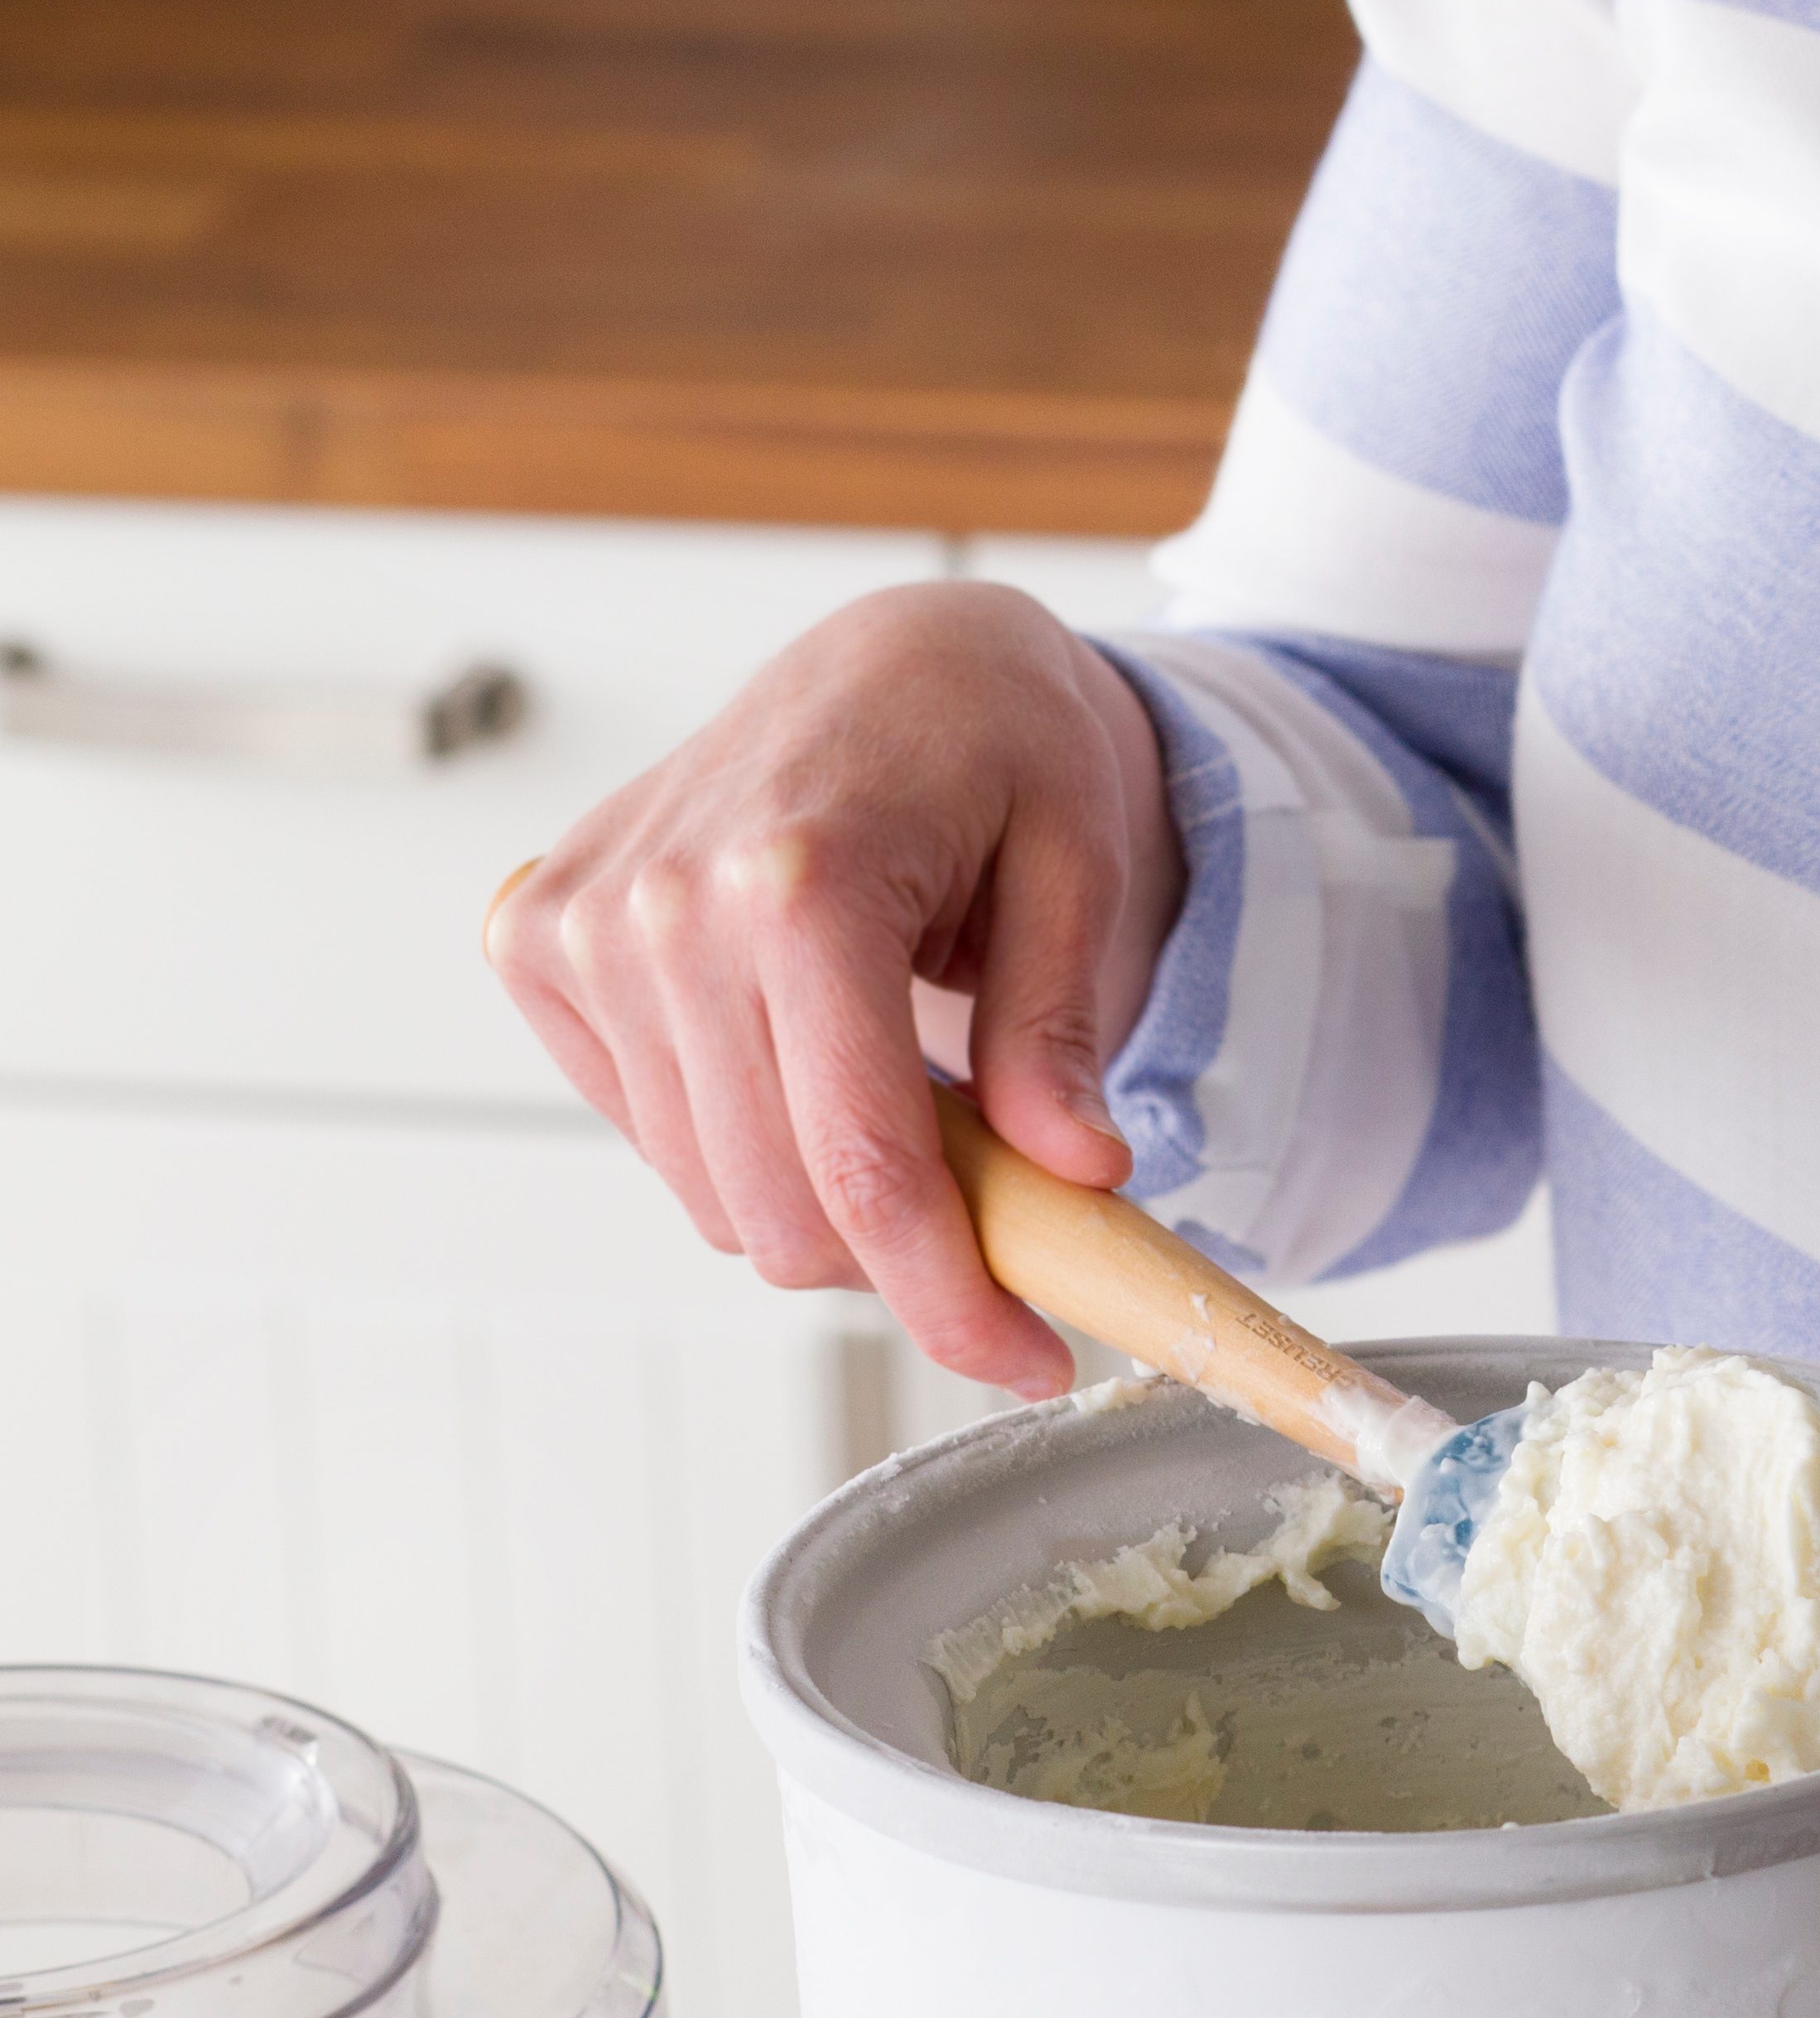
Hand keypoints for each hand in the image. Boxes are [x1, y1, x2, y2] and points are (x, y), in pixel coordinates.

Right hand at [483, 581, 1183, 1394]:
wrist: (897, 656)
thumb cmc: (1001, 744)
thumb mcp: (1083, 866)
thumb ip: (1061, 1031)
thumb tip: (1075, 1176)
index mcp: (799, 880)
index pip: (865, 1170)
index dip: (951, 1299)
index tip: (1031, 1361)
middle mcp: (660, 907)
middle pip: (779, 1211)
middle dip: (903, 1264)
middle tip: (1005, 1234)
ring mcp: (579, 925)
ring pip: (712, 1194)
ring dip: (825, 1203)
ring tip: (915, 1112)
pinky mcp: (537, 940)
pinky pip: (652, 1131)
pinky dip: (745, 1141)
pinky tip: (808, 1060)